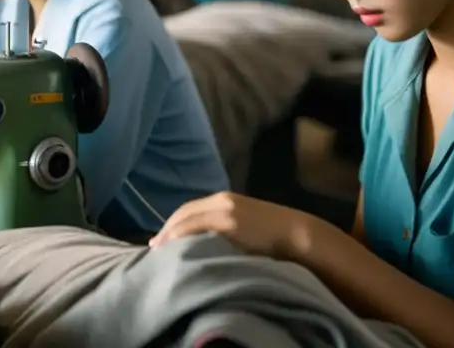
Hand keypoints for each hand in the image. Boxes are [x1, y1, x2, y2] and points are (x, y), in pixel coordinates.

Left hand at [149, 191, 315, 258]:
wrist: (300, 236)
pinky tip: (171, 249)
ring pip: (186, 218)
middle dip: (167, 228)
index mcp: (226, 200)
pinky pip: (195, 227)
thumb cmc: (277, 237)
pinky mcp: (230, 222)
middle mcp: (222, 201)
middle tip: (153, 247)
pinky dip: (179, 236)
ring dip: (169, 233)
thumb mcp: (248, 227)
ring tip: (158, 252)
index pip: (191, 209)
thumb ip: (227, 230)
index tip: (161, 240)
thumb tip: (208, 246)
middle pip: (184, 212)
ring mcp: (225, 211)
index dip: (173, 223)